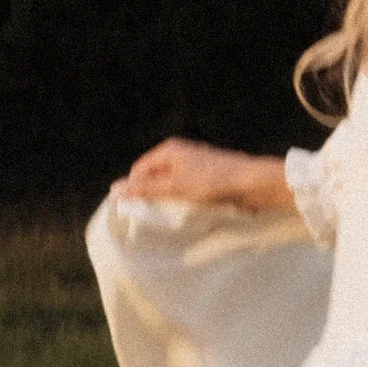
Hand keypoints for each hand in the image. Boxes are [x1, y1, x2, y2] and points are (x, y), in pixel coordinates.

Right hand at [112, 138, 291, 211]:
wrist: (252, 183)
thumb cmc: (212, 181)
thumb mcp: (174, 186)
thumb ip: (145, 189)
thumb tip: (115, 190)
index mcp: (170, 150)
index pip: (140, 170)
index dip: (134, 188)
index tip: (133, 210)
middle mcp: (181, 154)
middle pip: (155, 177)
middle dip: (152, 195)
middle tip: (150, 216)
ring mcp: (195, 166)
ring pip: (172, 185)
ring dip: (169, 200)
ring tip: (168, 216)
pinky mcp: (208, 179)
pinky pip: (187, 190)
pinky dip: (183, 201)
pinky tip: (186, 213)